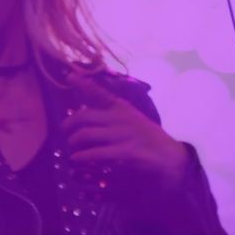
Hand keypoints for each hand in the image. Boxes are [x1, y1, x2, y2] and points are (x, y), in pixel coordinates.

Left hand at [61, 74, 191, 189]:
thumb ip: (111, 112)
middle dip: (69, 124)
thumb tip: (87, 112)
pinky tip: (77, 159)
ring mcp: (122, 134)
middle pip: (84, 117)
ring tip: (71, 149)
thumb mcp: (130, 118)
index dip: (83, 84)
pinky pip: (96, 153)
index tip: (70, 75)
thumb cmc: (147, 137)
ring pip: (86, 135)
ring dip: (74, 142)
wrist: (169, 156)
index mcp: (121, 107)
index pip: (99, 92)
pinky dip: (83, 156)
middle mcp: (119, 118)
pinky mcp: (125, 152)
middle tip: (64, 132)